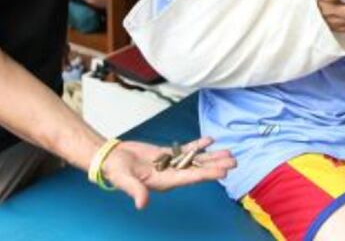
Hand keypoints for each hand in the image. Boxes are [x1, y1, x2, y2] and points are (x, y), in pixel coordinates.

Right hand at [100, 137, 235, 208]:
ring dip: (211, 156)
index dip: (207, 174)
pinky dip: (197, 145)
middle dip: (216, 165)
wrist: (110, 159)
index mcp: (164, 181)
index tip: (223, 171)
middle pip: (198, 170)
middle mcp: (171, 175)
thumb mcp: (124, 181)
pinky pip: (186, 150)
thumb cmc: (116, 171)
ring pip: (195, 160)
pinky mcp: (166, 155)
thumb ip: (135, 191)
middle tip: (234, 161)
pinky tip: (209, 140)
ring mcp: (170, 165)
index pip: (191, 178)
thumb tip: (142, 204)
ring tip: (228, 152)